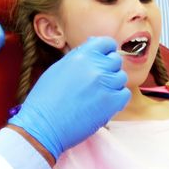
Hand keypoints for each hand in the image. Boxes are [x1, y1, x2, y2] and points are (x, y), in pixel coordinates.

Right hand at [9, 37, 129, 158]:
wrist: (44, 125)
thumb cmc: (46, 98)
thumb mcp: (59, 68)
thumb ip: (79, 56)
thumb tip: (93, 45)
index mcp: (82, 55)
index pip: (106, 43)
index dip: (106, 51)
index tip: (103, 58)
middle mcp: (96, 67)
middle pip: (115, 61)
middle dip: (108, 69)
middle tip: (95, 82)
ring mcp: (106, 84)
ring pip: (121, 78)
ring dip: (112, 84)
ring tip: (96, 95)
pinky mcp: (112, 102)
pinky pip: (124, 94)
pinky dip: (117, 99)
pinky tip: (103, 104)